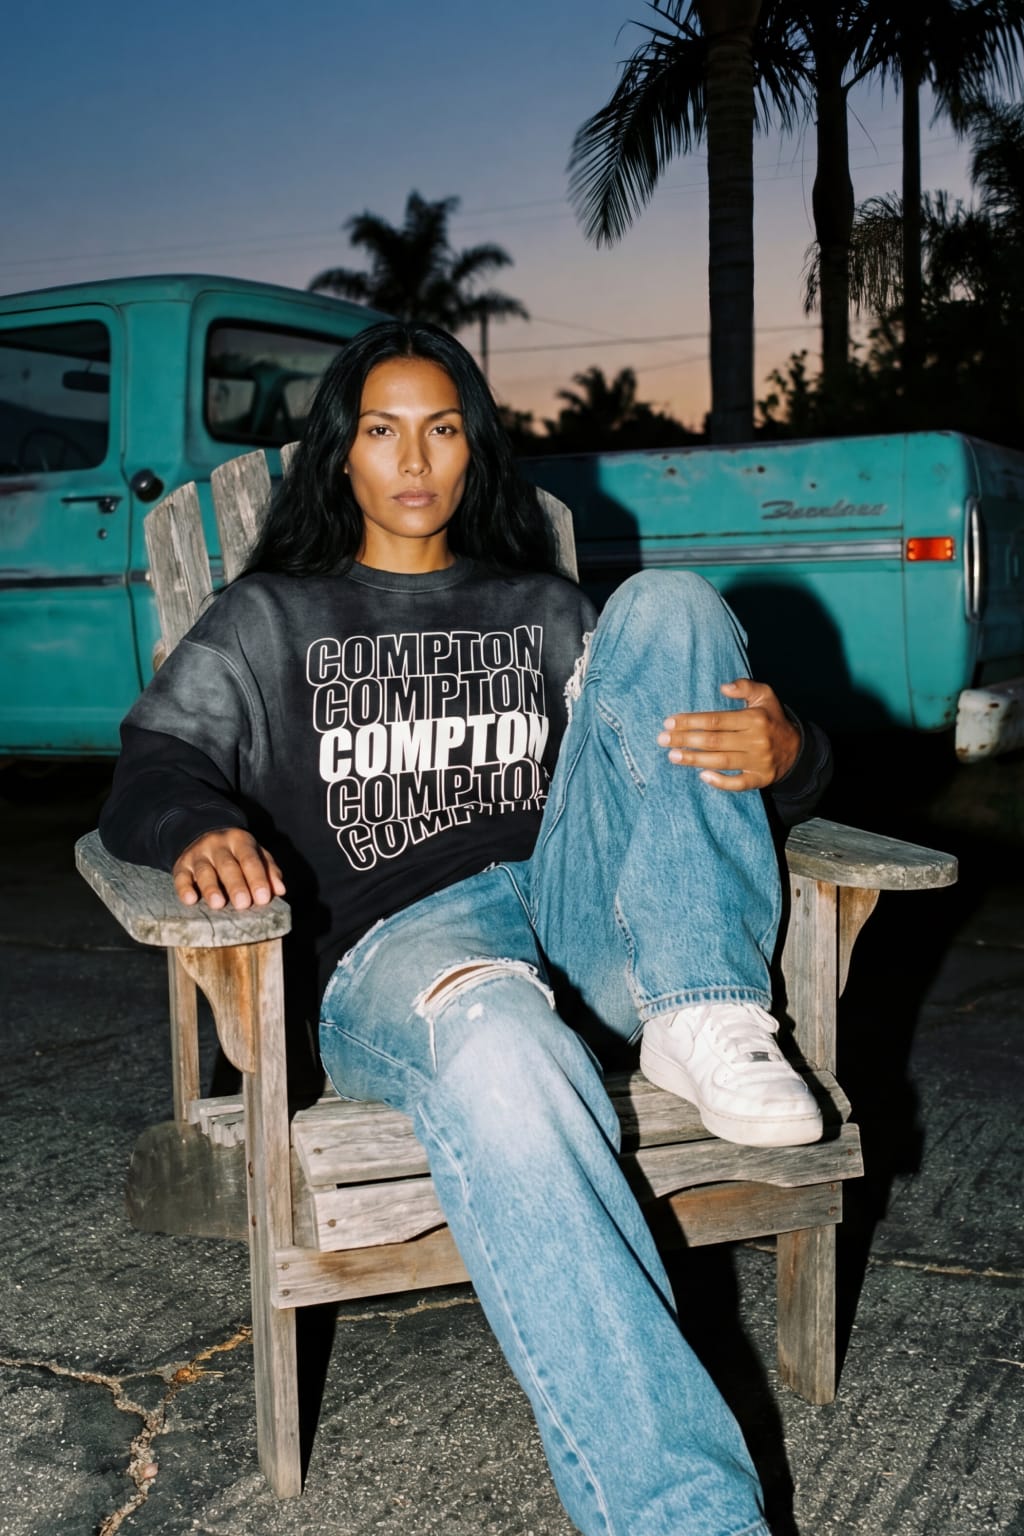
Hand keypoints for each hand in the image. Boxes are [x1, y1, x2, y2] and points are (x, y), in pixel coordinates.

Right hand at [172, 827, 285, 909]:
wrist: (202, 833)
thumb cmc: (237, 852)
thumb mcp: (256, 854)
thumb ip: (269, 870)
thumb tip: (280, 890)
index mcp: (240, 840)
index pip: (250, 859)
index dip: (257, 878)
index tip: (263, 898)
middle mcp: (218, 845)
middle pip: (227, 865)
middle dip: (236, 885)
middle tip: (243, 904)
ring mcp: (198, 854)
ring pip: (204, 871)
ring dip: (211, 888)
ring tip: (218, 904)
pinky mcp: (181, 865)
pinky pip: (181, 877)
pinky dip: (184, 889)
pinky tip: (190, 900)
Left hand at [657, 678, 800, 790]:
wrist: (797, 749)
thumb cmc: (772, 719)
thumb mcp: (765, 696)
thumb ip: (745, 687)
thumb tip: (723, 687)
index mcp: (754, 719)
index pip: (716, 720)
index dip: (691, 721)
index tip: (669, 722)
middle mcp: (756, 740)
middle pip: (714, 741)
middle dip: (685, 740)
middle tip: (662, 739)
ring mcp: (758, 762)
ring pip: (721, 762)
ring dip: (694, 760)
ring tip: (672, 756)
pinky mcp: (760, 779)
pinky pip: (738, 784)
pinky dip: (720, 781)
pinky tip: (701, 775)